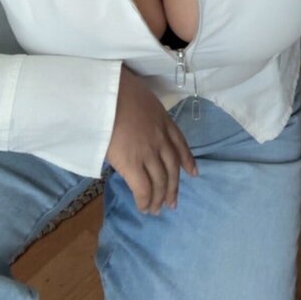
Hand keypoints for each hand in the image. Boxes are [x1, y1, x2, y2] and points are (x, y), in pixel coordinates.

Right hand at [106, 65, 198, 214]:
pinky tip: (143, 208)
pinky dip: (145, 201)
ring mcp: (148, 152)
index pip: (180, 143)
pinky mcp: (132, 164)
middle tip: (172, 203)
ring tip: (156, 210)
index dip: (187, 160)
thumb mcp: (141, 98)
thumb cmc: (117, 89)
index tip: (193, 173)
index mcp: (163, 119)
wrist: (107, 93)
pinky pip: (143, 188)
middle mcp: (160, 138)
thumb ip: (145, 115)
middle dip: (173, 187)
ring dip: (159, 198)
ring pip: (160, 181)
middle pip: (172, 167)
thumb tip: (136, 126)